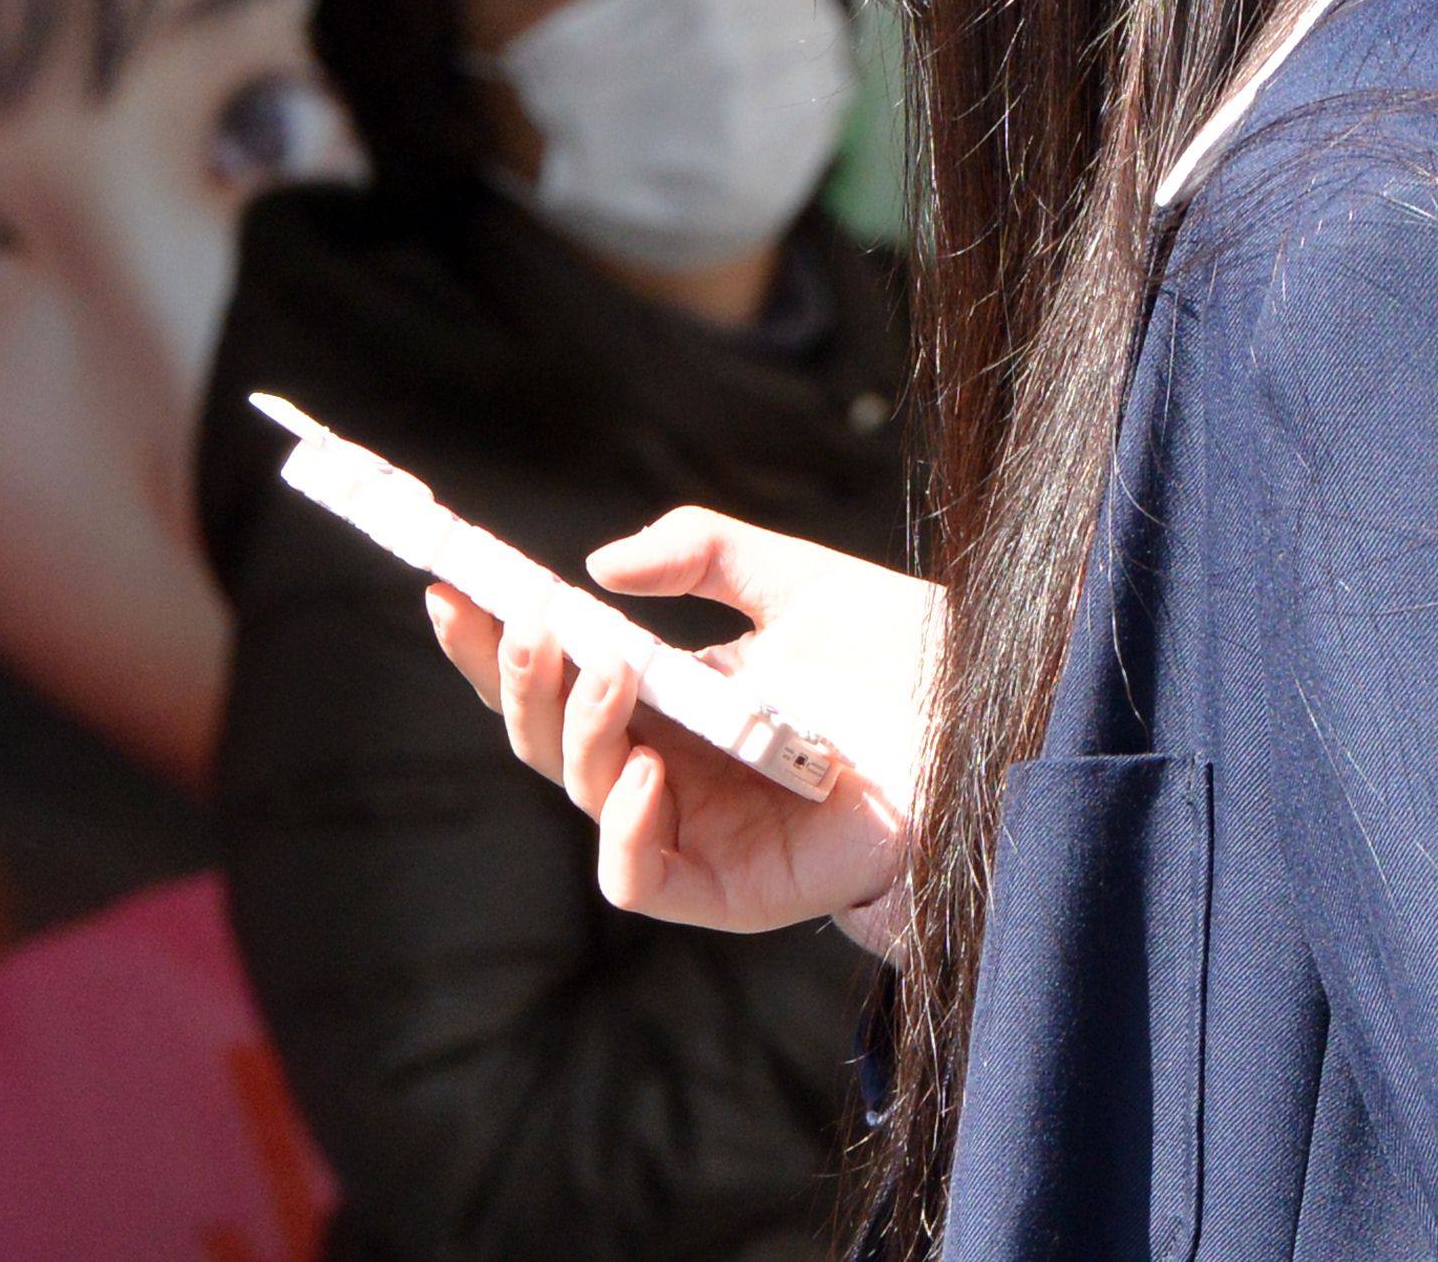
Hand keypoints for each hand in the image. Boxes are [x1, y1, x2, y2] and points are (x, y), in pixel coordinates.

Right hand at [430, 508, 938, 956]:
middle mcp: (666, 764)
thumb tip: (600, 565)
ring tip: (609, 671)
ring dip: (577, 730)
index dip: (494, 640)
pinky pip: (641, 878)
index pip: (555, 675)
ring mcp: (693, 828)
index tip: (450, 589)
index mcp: (668, 698)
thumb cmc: (900, 659)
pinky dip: (626, 831)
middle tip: (520, 621)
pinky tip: (646, 773)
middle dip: (519, 680)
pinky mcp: (727, 888)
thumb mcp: (795, 580)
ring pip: (586, 794)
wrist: (987, 723)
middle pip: (549, 737)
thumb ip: (703, 550)